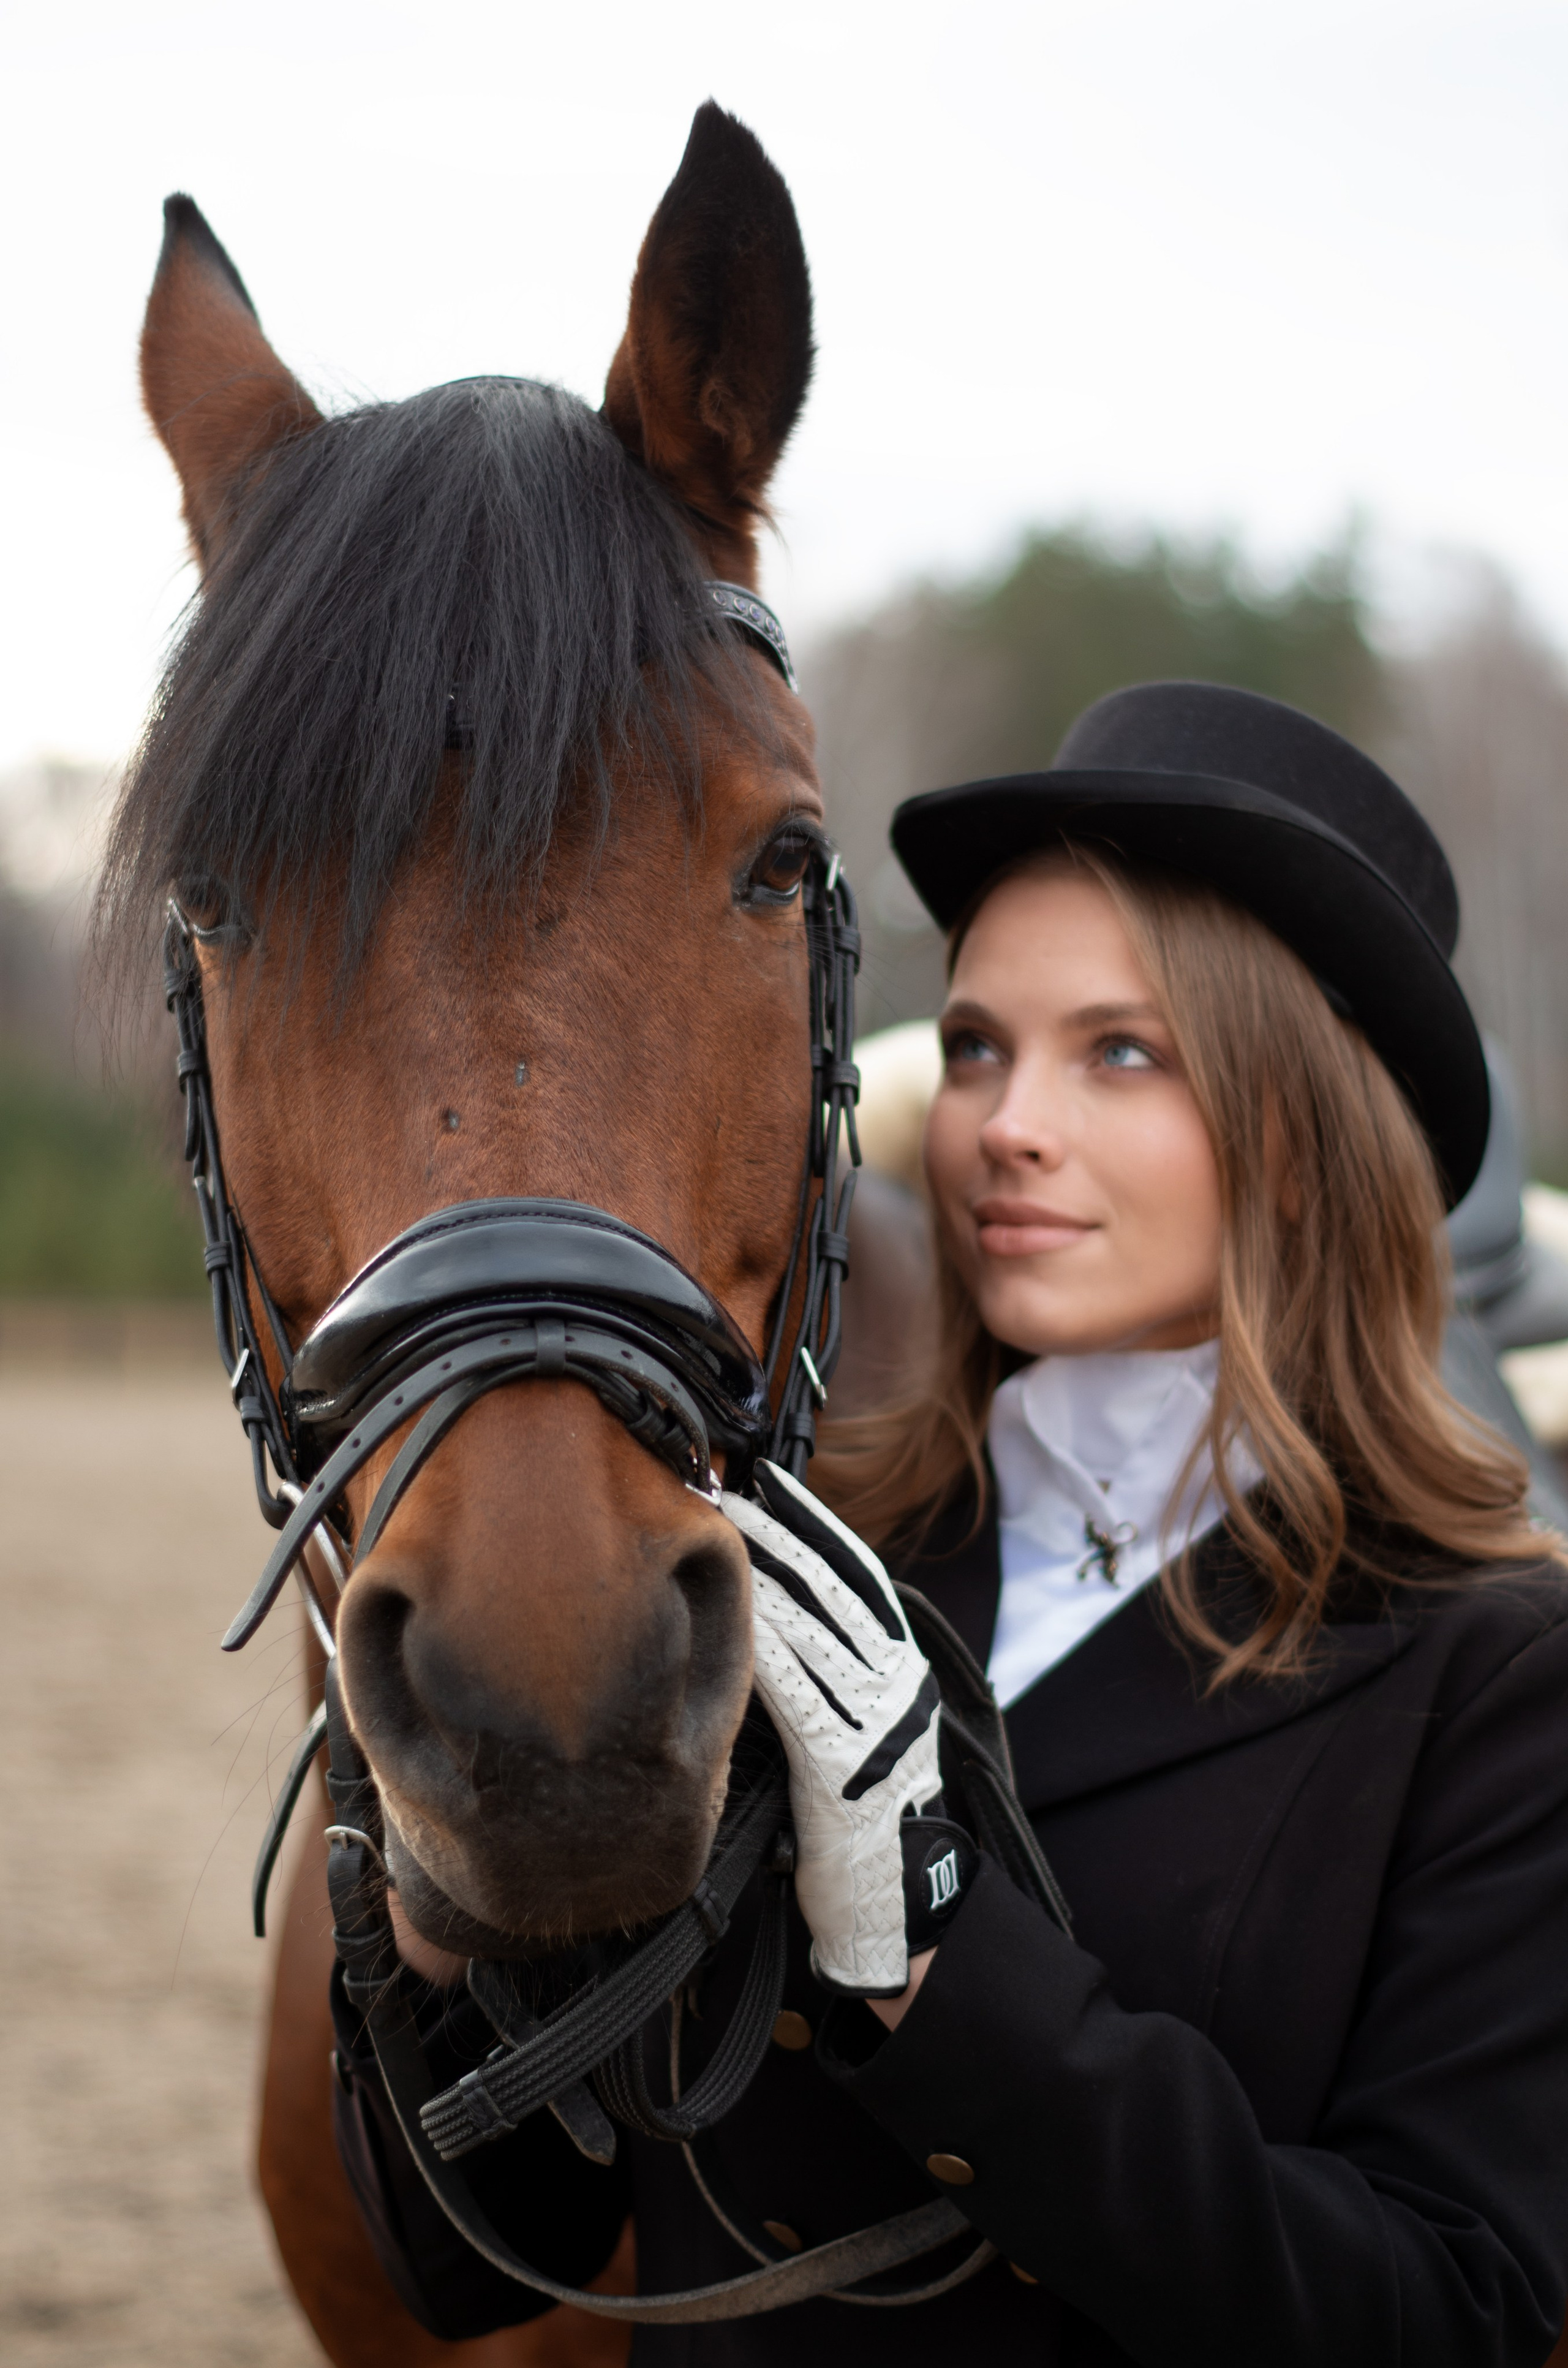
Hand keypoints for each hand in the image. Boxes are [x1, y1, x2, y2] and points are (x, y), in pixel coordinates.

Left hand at [723, 1460, 972, 1996]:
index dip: (817, 1525)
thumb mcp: (856, 1732)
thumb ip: (829, 1677)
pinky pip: (802, 1694)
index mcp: (903, 1672)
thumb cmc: (860, 1824)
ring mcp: (880, 1725)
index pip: (861, 1576)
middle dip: (784, 1535)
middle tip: (735, 1492)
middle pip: (838, 1589)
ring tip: (724, 1537)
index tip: (776, 1484)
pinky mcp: (848, 1768)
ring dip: (766, 1579)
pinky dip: (769, 1650)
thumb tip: (772, 1613)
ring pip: (818, 1632)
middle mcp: (900, 1687)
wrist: (895, 1912)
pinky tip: (739, 1616)